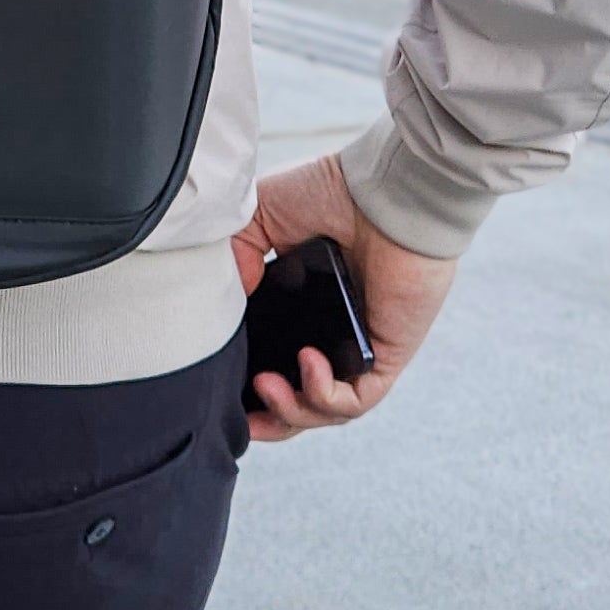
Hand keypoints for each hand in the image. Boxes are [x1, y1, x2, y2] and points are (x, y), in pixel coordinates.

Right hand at [229, 155, 456, 443]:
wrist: (385, 190)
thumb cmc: (333, 191)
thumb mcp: (261, 215)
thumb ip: (236, 253)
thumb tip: (230, 296)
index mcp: (305, 306)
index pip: (277, 361)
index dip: (251, 387)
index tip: (222, 390)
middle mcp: (334, 332)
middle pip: (302, 401)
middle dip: (272, 419)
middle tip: (244, 419)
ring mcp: (361, 347)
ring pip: (327, 409)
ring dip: (293, 410)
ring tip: (267, 386)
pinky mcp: (387, 354)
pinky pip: (358, 399)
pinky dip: (326, 394)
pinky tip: (308, 364)